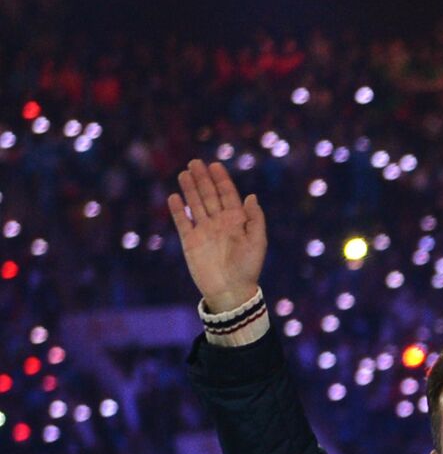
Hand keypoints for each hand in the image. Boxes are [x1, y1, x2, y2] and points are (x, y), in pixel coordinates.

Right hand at [167, 160, 266, 312]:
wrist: (231, 290)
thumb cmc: (249, 267)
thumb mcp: (258, 241)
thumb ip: (255, 219)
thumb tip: (251, 196)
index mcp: (237, 220)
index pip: (228, 194)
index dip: (221, 180)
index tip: (215, 165)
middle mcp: (219, 222)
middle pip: (209, 195)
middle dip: (203, 179)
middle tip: (195, 162)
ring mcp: (204, 230)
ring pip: (195, 204)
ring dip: (190, 189)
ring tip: (184, 173)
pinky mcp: (190, 242)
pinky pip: (183, 222)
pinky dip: (178, 210)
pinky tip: (174, 197)